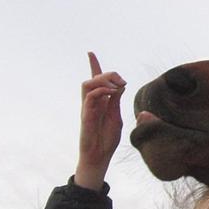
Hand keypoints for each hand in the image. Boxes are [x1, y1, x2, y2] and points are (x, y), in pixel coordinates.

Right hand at [75, 52, 126, 189]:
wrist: (100, 156)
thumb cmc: (107, 139)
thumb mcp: (116, 116)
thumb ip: (116, 101)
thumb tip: (120, 85)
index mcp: (100, 102)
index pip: (95, 80)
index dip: (93, 66)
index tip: (90, 53)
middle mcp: (92, 103)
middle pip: (93, 78)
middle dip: (107, 73)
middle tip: (122, 81)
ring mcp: (88, 108)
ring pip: (88, 84)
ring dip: (102, 80)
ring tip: (116, 86)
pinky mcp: (86, 115)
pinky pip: (90, 96)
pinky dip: (101, 90)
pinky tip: (112, 93)